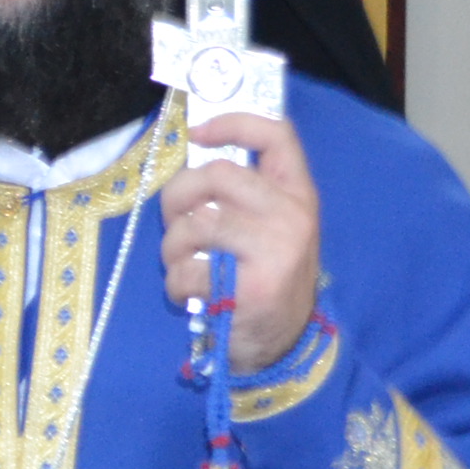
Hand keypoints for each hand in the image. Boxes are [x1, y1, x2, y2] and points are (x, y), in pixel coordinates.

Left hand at [161, 111, 321, 371]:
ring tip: (183, 265)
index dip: (233, 124)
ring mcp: (277, 251)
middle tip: (173, 220)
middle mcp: (293, 216)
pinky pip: (189, 271)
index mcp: (297, 194)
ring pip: (197, 224)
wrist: (281, 344)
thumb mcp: (266, 230)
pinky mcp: (254, 288)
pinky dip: (176, 285)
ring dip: (172, 248)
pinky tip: (192, 295)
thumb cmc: (261, 279)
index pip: (277, 136)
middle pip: (218, 174)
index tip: (197, 132)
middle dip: (178, 195)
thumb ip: (241, 196)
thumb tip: (192, 159)